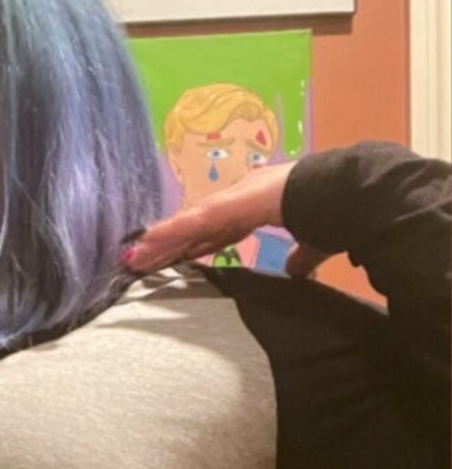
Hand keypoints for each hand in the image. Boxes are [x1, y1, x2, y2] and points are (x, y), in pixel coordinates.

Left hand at [122, 163, 328, 277]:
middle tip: (140, 262)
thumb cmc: (328, 216)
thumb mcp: (310, 245)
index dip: (194, 247)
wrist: (336, 196)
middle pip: (192, 231)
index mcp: (253, 211)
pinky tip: (144, 242)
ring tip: (131, 257)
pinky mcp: (223, 206)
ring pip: (184, 227)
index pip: (216, 234)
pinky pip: (188, 222)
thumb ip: (299, 259)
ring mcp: (228, 202)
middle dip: (167, 248)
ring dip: (158, 242)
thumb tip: (295, 272)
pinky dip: (166, 232)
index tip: (176, 260)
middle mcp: (235, 203)